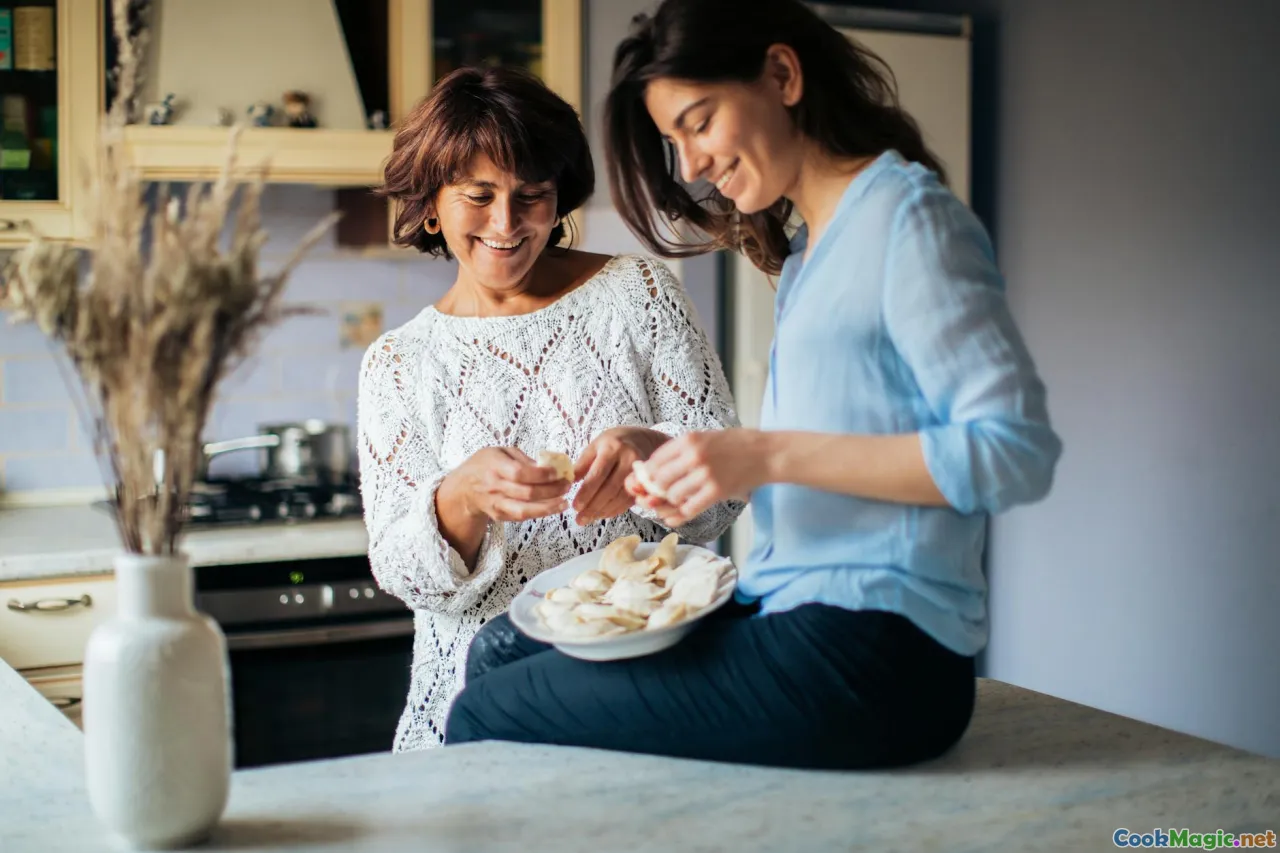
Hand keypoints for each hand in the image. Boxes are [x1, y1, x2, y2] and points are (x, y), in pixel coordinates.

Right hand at [441, 446, 570, 523]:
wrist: (464, 488)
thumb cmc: (486, 465)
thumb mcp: (501, 451)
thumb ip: (523, 458)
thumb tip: (548, 466)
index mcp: (494, 466)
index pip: (520, 473)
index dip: (542, 474)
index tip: (558, 472)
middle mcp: (494, 486)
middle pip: (526, 493)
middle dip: (551, 490)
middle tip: (567, 485)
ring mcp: (496, 504)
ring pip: (525, 510)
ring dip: (548, 508)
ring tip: (564, 502)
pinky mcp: (499, 516)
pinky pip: (522, 517)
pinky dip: (540, 513)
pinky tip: (553, 507)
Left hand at [572, 427, 669, 523]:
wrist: (642, 440)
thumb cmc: (613, 443)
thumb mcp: (595, 446)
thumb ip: (582, 464)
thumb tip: (568, 482)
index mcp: (612, 448)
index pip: (598, 474)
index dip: (586, 492)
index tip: (575, 506)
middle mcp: (628, 459)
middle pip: (610, 489)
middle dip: (593, 506)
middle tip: (579, 519)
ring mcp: (638, 472)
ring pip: (620, 498)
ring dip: (602, 511)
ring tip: (588, 519)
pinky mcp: (644, 483)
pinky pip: (628, 501)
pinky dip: (614, 510)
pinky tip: (602, 514)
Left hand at [626, 429, 768, 526]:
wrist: (766, 453)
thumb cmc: (736, 444)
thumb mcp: (705, 437)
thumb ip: (682, 450)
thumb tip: (654, 468)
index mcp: (689, 439)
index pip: (655, 460)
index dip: (647, 474)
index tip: (647, 481)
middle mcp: (694, 456)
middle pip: (660, 480)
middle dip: (655, 491)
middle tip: (657, 495)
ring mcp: (705, 475)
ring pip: (672, 496)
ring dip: (670, 502)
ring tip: (674, 502)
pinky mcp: (716, 492)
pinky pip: (689, 509)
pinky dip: (679, 515)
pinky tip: (677, 515)